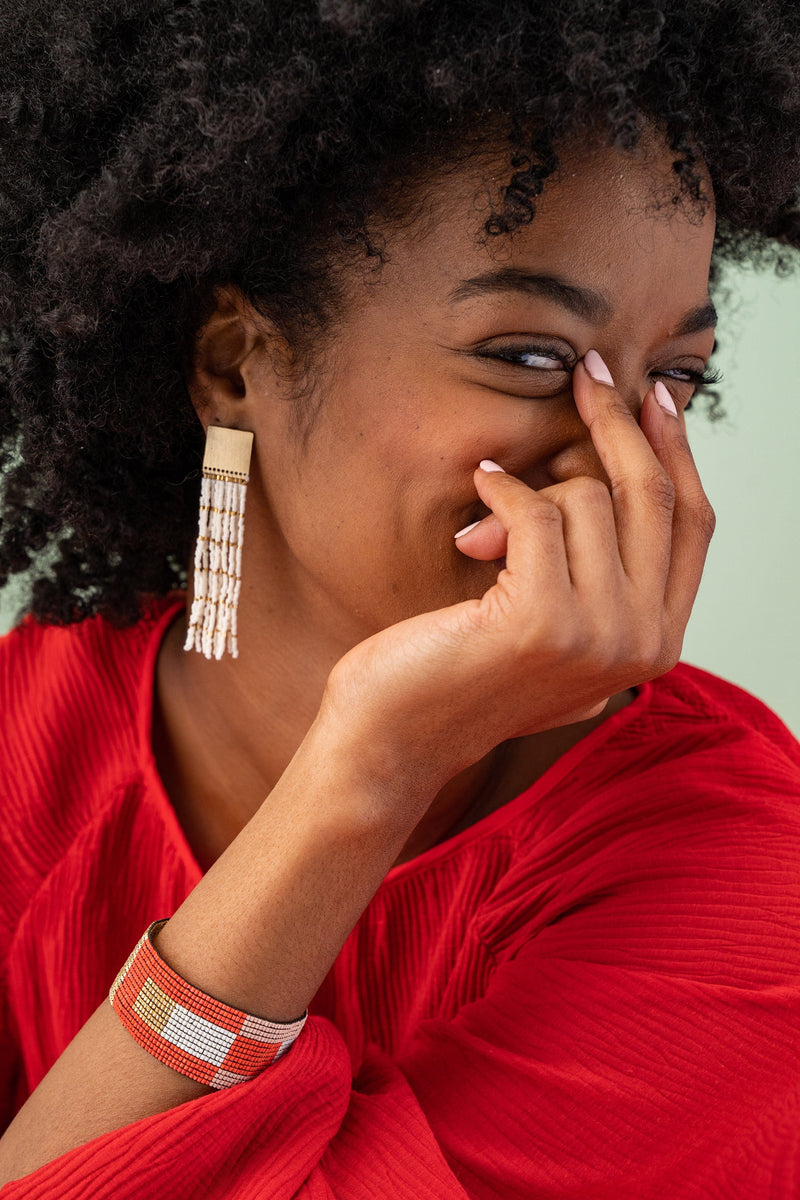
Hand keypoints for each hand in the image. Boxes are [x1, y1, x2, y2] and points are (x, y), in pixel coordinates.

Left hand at [321, 355, 715, 800]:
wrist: (396, 737)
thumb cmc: (464, 672)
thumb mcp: (556, 626)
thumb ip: (600, 577)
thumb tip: (609, 476)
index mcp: (657, 644)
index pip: (693, 524)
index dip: (677, 451)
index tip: (655, 397)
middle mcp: (643, 644)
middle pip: (653, 496)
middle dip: (619, 422)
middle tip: (586, 373)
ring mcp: (598, 636)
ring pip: (589, 498)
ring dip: (529, 490)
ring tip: (484, 524)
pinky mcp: (544, 621)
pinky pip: (535, 512)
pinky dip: (500, 496)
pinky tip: (474, 510)